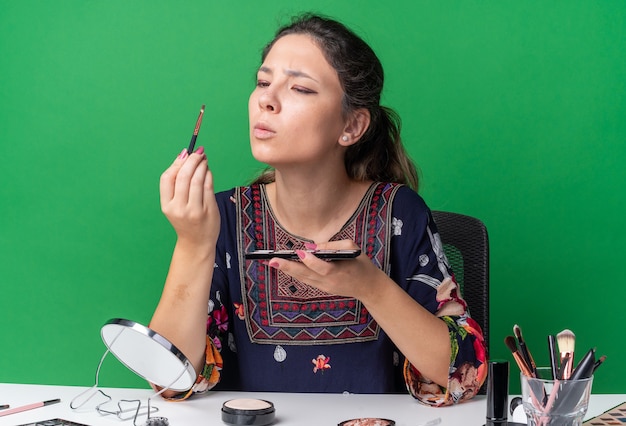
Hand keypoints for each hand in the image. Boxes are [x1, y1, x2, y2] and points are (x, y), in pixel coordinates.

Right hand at [159, 147, 219, 247]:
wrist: (196, 242)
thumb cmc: (186, 220)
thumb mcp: (175, 205)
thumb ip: (178, 184)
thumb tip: (184, 156)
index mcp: (166, 205)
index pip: (167, 178)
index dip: (176, 163)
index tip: (185, 153)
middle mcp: (178, 208)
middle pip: (183, 176)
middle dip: (192, 160)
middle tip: (198, 153)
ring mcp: (194, 210)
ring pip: (197, 179)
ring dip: (202, 166)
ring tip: (204, 160)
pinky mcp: (208, 210)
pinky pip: (208, 186)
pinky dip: (209, 175)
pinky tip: (208, 171)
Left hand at [268, 240, 386, 300]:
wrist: (368, 287)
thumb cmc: (361, 263)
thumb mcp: (352, 248)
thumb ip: (332, 245)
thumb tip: (311, 246)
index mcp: (340, 271)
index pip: (323, 267)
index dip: (310, 261)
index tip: (299, 252)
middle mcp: (329, 282)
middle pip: (306, 275)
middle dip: (288, 267)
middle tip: (272, 261)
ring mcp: (324, 287)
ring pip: (303, 278)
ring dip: (287, 270)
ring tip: (272, 262)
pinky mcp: (322, 288)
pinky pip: (306, 280)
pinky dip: (295, 273)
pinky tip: (283, 266)